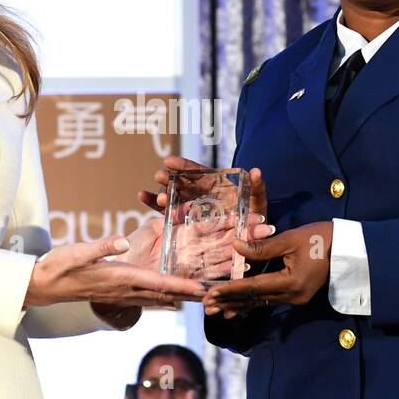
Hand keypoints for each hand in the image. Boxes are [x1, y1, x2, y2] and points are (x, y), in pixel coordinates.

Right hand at [24, 235, 208, 310]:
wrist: (43, 285)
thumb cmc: (58, 267)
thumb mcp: (77, 252)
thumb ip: (101, 248)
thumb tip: (123, 242)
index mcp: (120, 277)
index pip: (159, 283)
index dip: (183, 286)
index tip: (203, 290)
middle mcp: (125, 289)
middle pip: (166, 294)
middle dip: (192, 296)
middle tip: (217, 297)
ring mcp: (122, 292)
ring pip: (160, 297)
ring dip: (182, 298)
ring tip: (203, 297)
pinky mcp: (117, 291)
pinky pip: (148, 296)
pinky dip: (166, 296)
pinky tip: (174, 298)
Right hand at [138, 155, 267, 222]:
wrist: (250, 237)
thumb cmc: (255, 215)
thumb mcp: (257, 200)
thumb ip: (257, 187)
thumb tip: (256, 171)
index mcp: (214, 184)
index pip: (197, 171)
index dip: (184, 165)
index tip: (169, 161)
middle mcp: (200, 193)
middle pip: (182, 183)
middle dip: (169, 179)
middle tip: (159, 176)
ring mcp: (191, 206)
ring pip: (173, 198)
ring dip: (160, 194)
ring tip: (149, 194)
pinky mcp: (185, 220)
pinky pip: (168, 213)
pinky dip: (155, 206)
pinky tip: (141, 196)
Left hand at [203, 221, 333, 317]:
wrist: (350, 249)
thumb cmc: (322, 238)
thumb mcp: (290, 239)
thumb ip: (262, 247)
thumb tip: (235, 246)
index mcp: (291, 282)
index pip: (253, 288)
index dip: (230, 290)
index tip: (210, 293)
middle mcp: (293, 295)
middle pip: (255, 299)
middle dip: (229, 302)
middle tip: (206, 306)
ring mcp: (297, 298)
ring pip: (261, 302)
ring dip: (238, 304)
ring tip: (217, 310)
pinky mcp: (298, 295)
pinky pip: (270, 300)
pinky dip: (253, 302)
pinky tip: (239, 307)